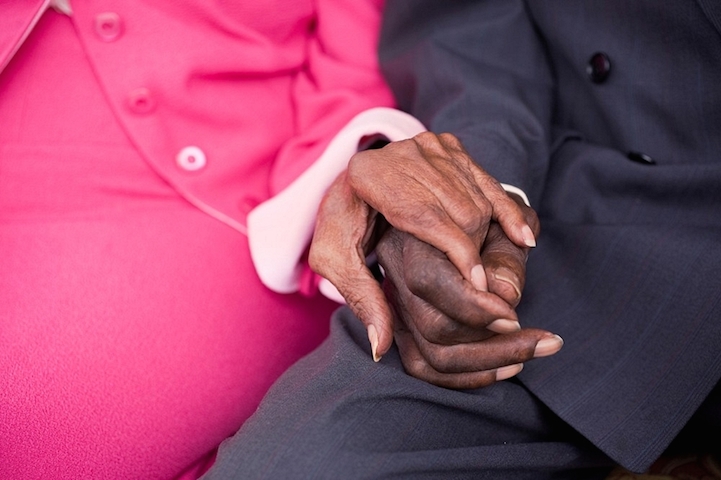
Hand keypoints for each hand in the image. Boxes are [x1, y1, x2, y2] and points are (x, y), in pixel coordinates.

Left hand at [309, 132, 536, 360]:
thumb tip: (379, 347)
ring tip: (490, 277)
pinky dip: (507, 210)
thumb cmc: (342, 225)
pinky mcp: (448, 146)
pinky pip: (486, 180)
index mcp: (367, 175)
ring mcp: (426, 145)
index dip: (456, 253)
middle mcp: (399, 152)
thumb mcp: (335, 261)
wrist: (349, 186)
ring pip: (474, 197)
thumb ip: (362, 298)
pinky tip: (524, 239)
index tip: (478, 288)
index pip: (423, 215)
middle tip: (486, 292)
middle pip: (456, 206)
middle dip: (474, 250)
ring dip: (488, 237)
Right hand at [376, 215, 561, 389]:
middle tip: (544, 339)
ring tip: (536, 350)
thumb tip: (506, 293)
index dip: (473, 304)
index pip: (427, 280)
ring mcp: (396, 309)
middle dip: (494, 343)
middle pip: (432, 328)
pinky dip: (470, 376)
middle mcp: (394, 277)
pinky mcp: (406, 332)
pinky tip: (509, 366)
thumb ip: (504, 252)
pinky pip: (427, 369)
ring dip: (490, 363)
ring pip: (431, 357)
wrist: (470, 222)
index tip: (515, 315)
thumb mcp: (504, 219)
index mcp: (411, 238)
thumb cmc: (489, 217)